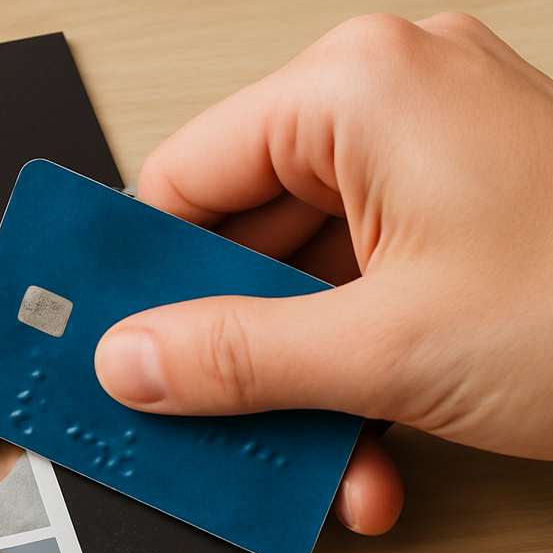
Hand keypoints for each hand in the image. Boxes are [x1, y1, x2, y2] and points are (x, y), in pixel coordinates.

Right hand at [95, 13, 552, 534]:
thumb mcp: (383, 348)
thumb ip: (233, 356)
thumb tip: (132, 361)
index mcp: (355, 92)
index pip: (183, 178)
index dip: (133, 270)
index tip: (98, 336)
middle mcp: (386, 116)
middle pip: (240, 243)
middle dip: (226, 352)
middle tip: (186, 414)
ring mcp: (425, 175)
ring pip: (301, 292)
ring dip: (298, 392)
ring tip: (305, 460)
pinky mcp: (454, 233)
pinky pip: (360, 306)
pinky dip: (353, 386)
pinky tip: (367, 457)